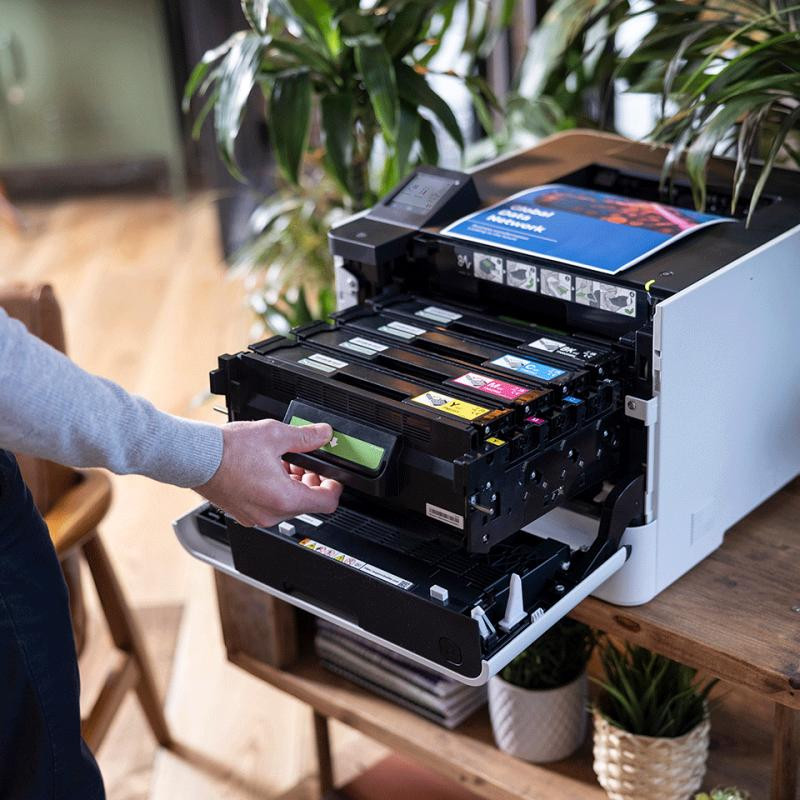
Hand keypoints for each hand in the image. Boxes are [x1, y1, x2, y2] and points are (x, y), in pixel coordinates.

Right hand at [195, 419, 342, 526]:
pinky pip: (270, 506)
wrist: (195, 457)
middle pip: (307, 504)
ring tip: (284, 462)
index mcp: (284, 498)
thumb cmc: (227, 450)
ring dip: (293, 485)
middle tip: (305, 462)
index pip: (327, 503)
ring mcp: (255, 517)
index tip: (333, 477)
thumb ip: (305, 437)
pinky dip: (276, 490)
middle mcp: (271, 514)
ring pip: (288, 505)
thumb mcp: (275, 434)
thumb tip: (323, 434)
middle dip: (311, 481)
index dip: (334, 488)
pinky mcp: (243, 514)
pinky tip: (268, 470)